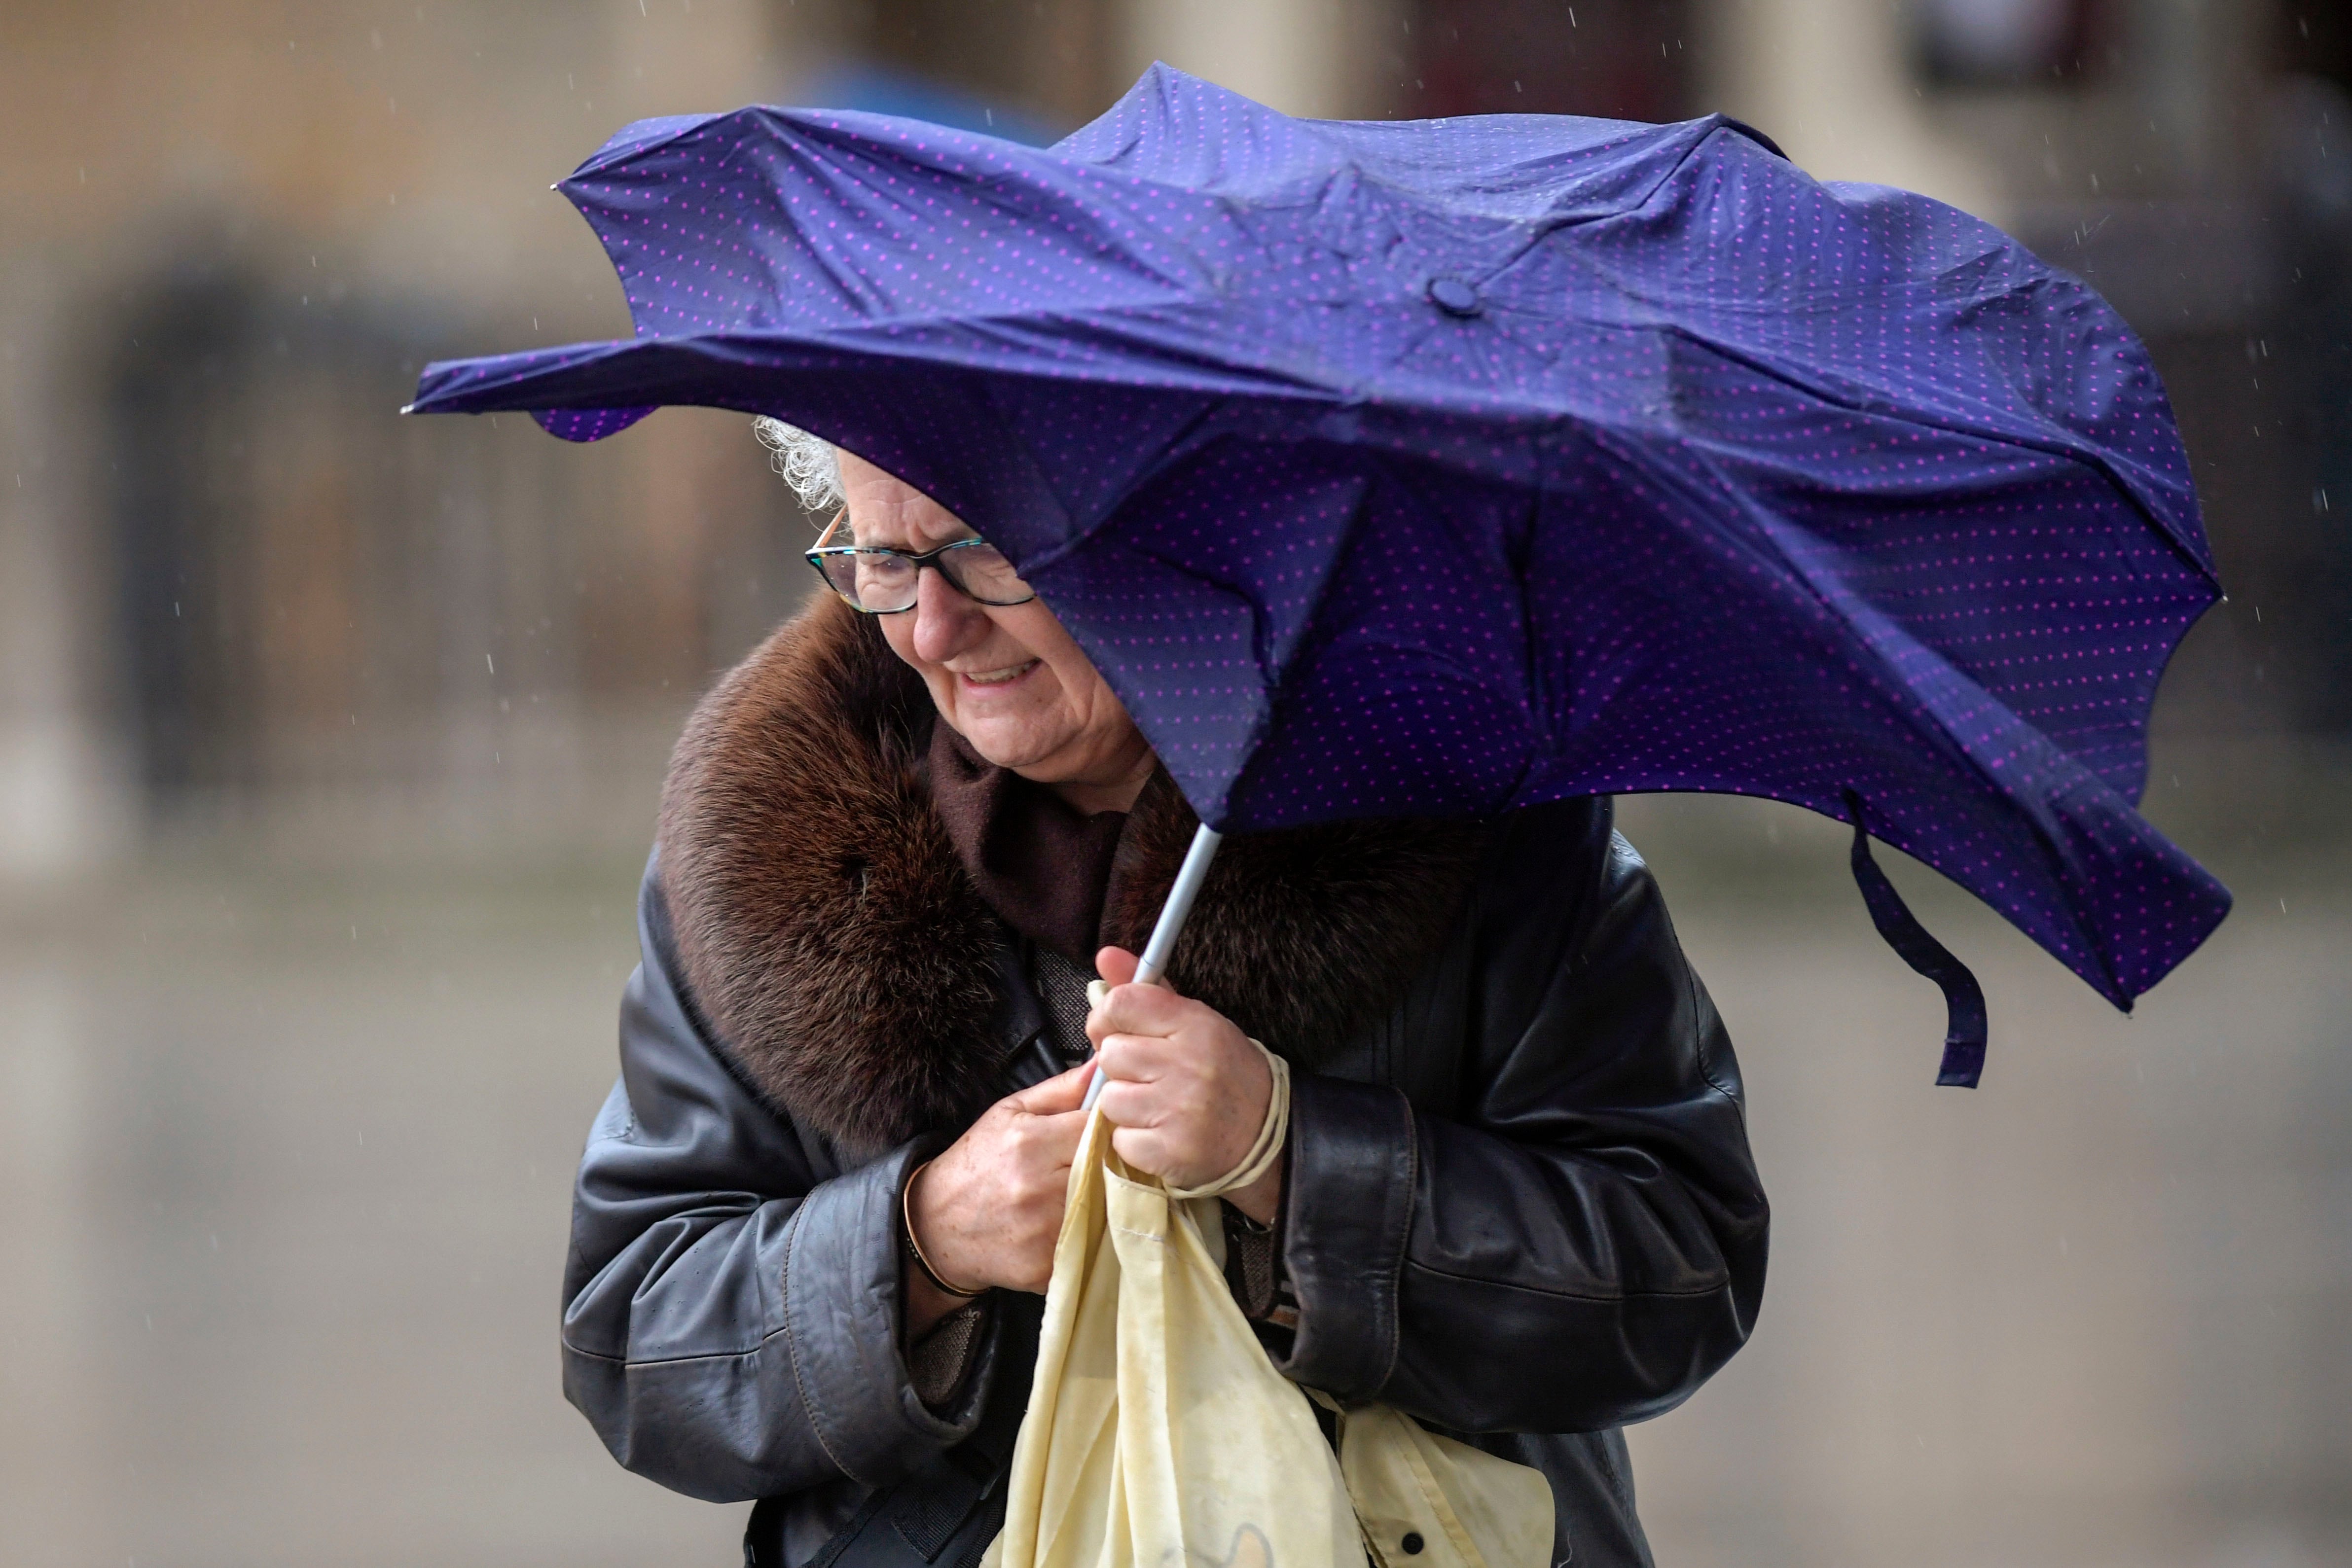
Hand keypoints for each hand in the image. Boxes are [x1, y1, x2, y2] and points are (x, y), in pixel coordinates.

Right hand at [905, 1062, 1091, 1328]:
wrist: (936, 1226)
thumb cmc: (978, 1163)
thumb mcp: (1010, 1113)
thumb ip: (1061, 1089)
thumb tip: (1105, 1065)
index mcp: (1031, 1143)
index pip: (1098, 1129)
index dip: (1110, 1129)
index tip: (1108, 1133)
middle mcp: (1038, 1188)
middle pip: (1107, 1171)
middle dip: (1111, 1166)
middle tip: (1101, 1166)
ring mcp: (1043, 1231)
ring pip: (1104, 1210)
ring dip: (1104, 1202)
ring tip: (1086, 1194)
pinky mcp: (1045, 1267)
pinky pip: (1087, 1247)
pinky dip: (1088, 1236)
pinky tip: (1073, 1226)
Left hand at [1087, 946, 1282, 1223]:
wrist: (1265, 1136)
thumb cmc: (1224, 1073)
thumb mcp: (1195, 1022)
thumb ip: (1146, 991)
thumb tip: (1105, 955)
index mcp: (1196, 1025)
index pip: (1122, 1003)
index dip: (1108, 1017)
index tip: (1117, 1030)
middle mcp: (1188, 1065)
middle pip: (1110, 1053)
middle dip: (1122, 1066)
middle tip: (1149, 1075)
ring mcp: (1179, 1112)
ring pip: (1110, 1098)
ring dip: (1125, 1105)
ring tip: (1157, 1105)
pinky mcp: (1170, 1152)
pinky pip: (1119, 1139)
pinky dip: (1133, 1140)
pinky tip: (1160, 1133)